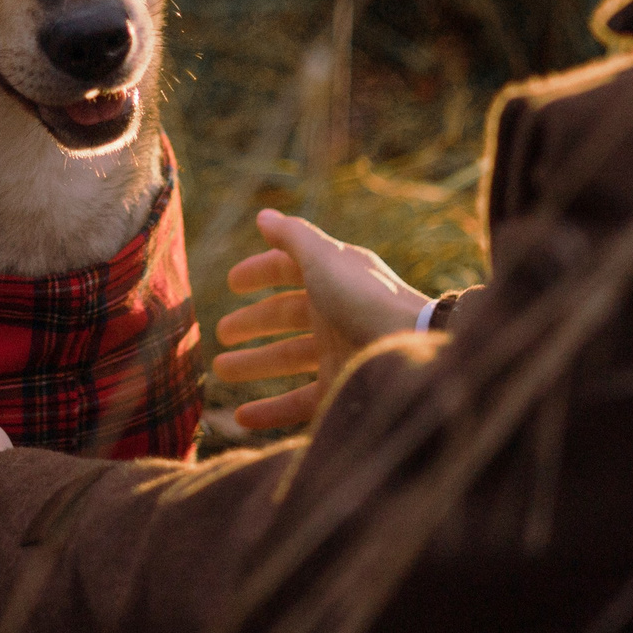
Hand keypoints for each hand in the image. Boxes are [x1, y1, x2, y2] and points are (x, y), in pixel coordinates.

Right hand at [212, 209, 429, 429]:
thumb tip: (264, 216)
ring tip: (220, 371)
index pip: (291, 269)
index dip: (261, 272)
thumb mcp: (324, 259)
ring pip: (288, 359)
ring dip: (254, 364)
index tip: (232, 282)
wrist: (412, 354)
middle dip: (253, 321)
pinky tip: (242, 416)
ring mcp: (341, 352)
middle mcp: (339, 312)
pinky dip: (270, 410)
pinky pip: (299, 402)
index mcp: (335, 277)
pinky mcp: (342, 388)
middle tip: (221, 332)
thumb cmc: (366, 300)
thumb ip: (292, 236)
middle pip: (287, 315)